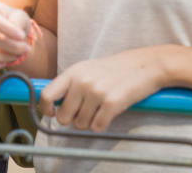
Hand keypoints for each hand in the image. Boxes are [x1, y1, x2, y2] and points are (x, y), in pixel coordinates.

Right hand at [0, 0, 30, 72]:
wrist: (6, 31)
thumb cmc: (12, 21)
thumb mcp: (20, 16)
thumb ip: (18, 22)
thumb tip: (15, 36)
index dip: (6, 28)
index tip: (21, 36)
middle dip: (10, 46)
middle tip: (25, 48)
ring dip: (3, 58)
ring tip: (17, 55)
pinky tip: (3, 64)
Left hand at [39, 47, 167, 131]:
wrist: (145, 65)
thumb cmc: (115, 69)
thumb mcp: (87, 69)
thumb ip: (71, 84)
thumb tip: (54, 105)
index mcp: (73, 72)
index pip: (47, 95)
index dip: (46, 109)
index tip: (53, 114)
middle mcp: (82, 82)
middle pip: (63, 116)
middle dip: (72, 120)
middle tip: (83, 114)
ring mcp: (96, 92)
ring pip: (80, 124)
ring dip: (89, 123)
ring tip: (99, 111)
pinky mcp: (112, 103)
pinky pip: (97, 127)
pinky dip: (101, 125)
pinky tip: (108, 115)